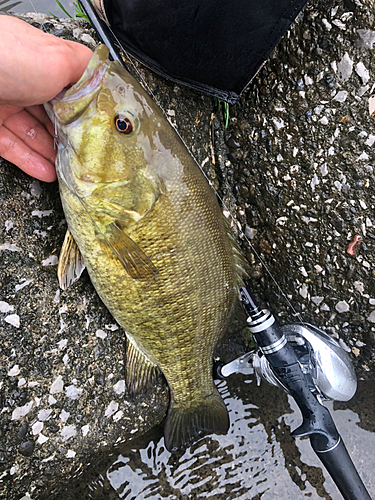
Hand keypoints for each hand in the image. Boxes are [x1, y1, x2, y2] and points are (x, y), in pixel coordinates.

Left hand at [0, 16, 92, 181]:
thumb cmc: (4, 59)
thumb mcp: (59, 59)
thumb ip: (85, 70)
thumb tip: (104, 79)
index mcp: (41, 61)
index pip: (70, 88)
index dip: (86, 109)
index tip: (99, 130)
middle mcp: (23, 80)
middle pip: (53, 113)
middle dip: (71, 135)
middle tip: (87, 153)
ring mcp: (5, 103)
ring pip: (34, 133)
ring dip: (53, 153)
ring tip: (70, 168)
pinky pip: (14, 146)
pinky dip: (31, 160)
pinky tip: (46, 171)